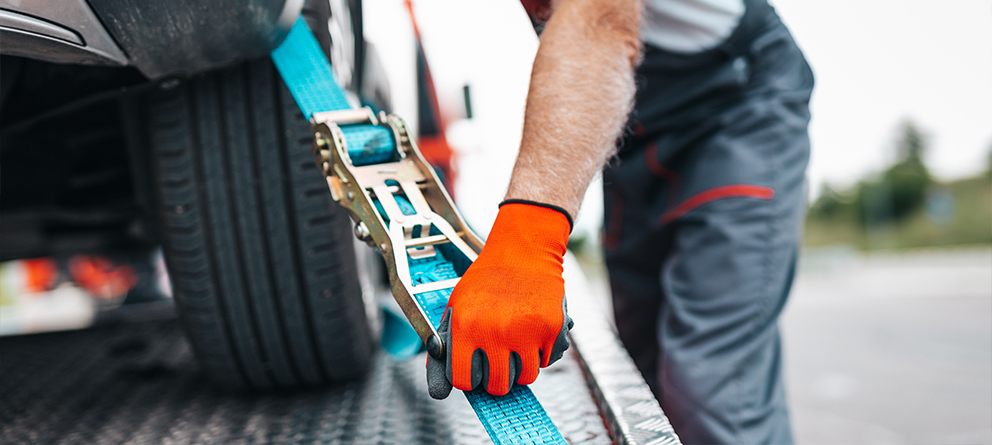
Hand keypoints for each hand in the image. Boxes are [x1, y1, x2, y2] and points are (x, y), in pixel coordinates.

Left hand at [427, 201, 573, 398]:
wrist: (523, 251)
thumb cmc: (486, 282)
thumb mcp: (457, 307)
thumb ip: (446, 349)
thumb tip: (440, 393)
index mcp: (465, 327)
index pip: (464, 381)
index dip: (470, 378)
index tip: (474, 368)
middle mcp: (495, 332)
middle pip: (498, 385)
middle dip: (497, 376)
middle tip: (498, 356)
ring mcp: (526, 331)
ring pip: (525, 378)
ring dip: (521, 367)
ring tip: (516, 343)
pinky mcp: (551, 328)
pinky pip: (546, 361)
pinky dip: (540, 353)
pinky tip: (532, 331)